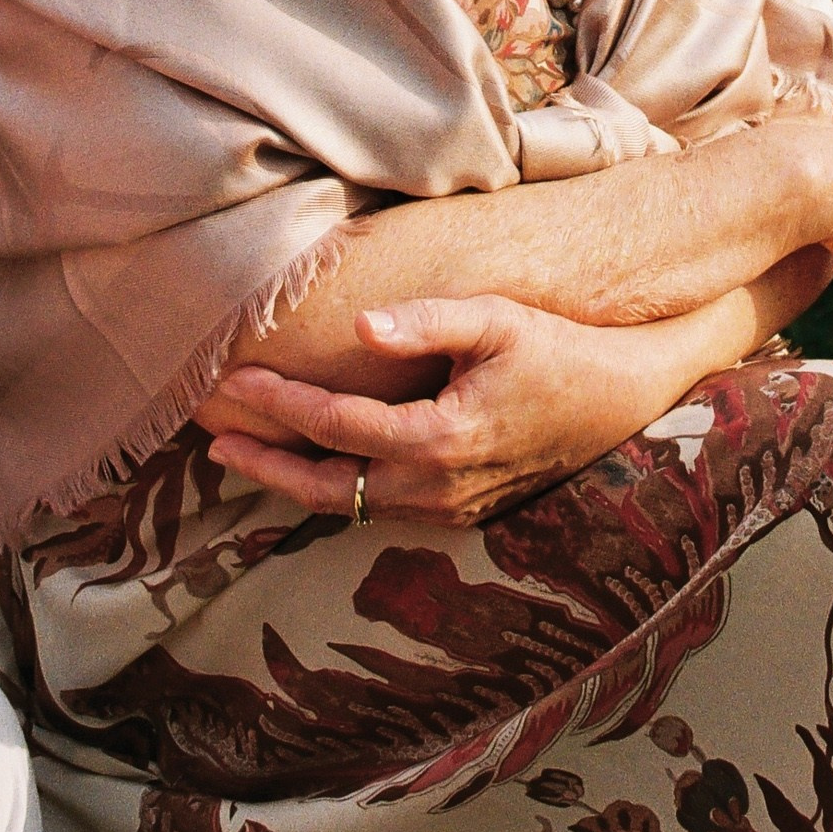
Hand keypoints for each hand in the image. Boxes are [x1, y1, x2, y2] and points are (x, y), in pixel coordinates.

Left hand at [203, 296, 677, 526]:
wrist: (620, 397)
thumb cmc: (559, 348)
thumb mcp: (497, 319)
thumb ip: (427, 322)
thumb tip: (360, 324)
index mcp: (439, 439)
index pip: (335, 425)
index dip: (278, 405)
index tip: (232, 382)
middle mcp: (435, 487)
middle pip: (325, 487)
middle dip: (263, 464)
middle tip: (211, 440)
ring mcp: (446, 508)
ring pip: (348, 505)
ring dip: (292, 480)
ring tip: (244, 452)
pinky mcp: (456, 512)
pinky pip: (378, 506)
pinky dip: (335, 487)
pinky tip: (312, 464)